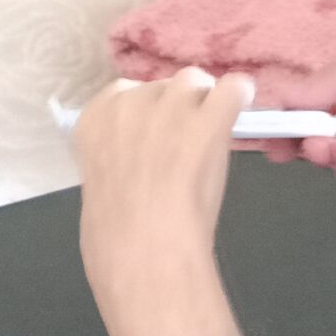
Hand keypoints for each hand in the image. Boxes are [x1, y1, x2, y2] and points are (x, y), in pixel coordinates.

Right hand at [73, 71, 249, 335]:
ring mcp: (170, 106)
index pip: (126, 92)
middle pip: (164, 86)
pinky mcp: (209, 119)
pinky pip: (234, 88)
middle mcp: (130, 102)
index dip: (146, 114)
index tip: (153, 139)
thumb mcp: (103, 184)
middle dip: (176, 109)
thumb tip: (143, 154)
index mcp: (95, 119)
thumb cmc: (116, 235)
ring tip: (208, 139)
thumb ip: (119, 155)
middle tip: (182, 149)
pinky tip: (240, 110)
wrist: (144, 253)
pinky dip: (238, 97)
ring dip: (204, 104)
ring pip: (196, 83)